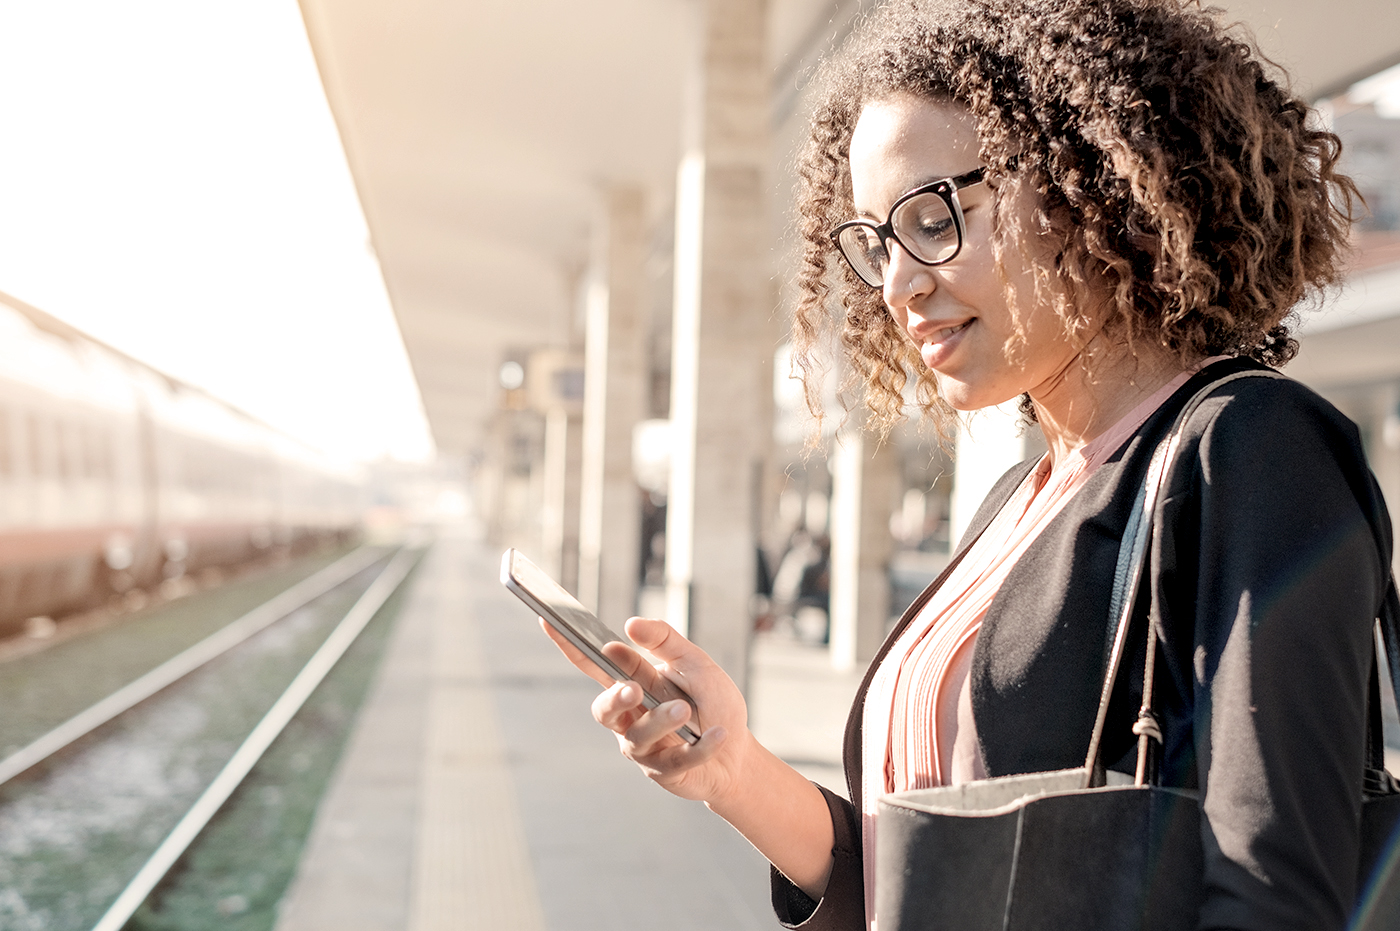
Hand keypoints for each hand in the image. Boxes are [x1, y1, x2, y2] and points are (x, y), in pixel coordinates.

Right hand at [539, 616, 753, 805]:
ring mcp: (643, 748)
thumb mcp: (695, 662)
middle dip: (615, 699)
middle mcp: (628, 717)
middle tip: (634, 689)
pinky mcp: (663, 772)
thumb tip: (630, 624)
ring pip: (639, 736)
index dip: (569, 645)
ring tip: (684, 709)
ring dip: (661, 721)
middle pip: (604, 710)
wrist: (738, 752)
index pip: (594, 664)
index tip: (548, 618)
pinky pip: (676, 760)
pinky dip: (700, 747)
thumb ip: (665, 641)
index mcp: (631, 683)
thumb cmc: (711, 702)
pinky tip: (719, 735)